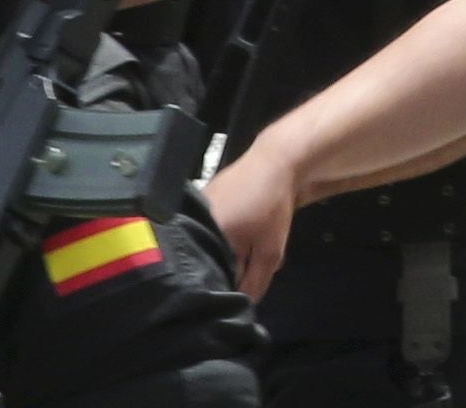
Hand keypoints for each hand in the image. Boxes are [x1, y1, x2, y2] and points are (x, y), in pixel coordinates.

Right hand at [204, 146, 297, 294]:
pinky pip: (206, 226)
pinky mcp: (201, 197)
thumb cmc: (271, 207)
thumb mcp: (270, 251)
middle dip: (222, 268)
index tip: (231, 291)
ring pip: (206, 242)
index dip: (220, 285)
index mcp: (202, 238)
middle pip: (203, 259)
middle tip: (240, 270)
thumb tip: (243, 305)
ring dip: (222, 250)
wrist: (276, 159)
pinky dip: (218, 234)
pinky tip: (235, 232)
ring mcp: (194, 208)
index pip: (204, 275)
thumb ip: (256, 281)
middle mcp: (190, 224)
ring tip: (240, 249)